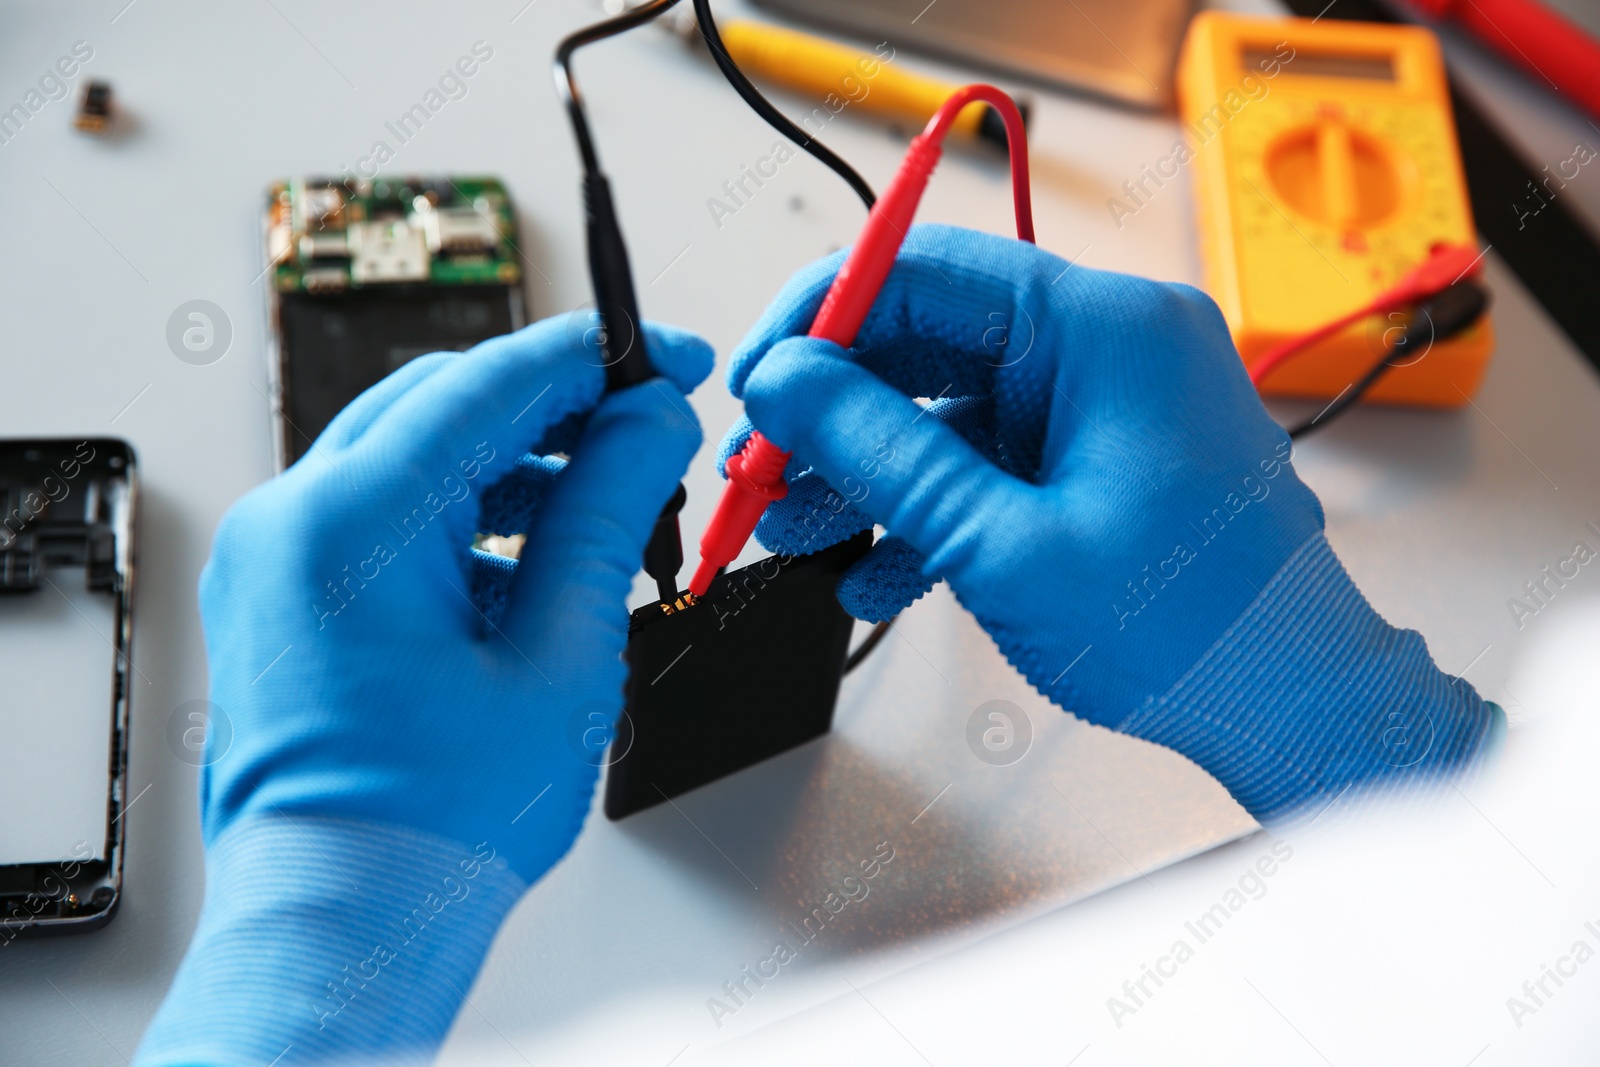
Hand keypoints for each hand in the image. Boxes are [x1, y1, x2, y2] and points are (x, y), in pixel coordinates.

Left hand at [138, 317, 712, 1066]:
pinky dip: (461, 516)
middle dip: (556, 409)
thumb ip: (605, 514)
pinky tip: (533, 561)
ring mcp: (276, 557)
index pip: (490, 382)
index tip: (666, 358)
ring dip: (512, 465)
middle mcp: (292, 522)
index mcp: (351, 523)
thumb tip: (648, 424)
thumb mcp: (559, 654)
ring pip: (412, 454)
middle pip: (444, 404)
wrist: (347, 919)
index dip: (595, 360)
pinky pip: (381, 512)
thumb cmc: (434, 823)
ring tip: (604, 508)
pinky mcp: (284, 592)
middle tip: (648, 427)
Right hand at [719, 224, 1494, 818]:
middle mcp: (1106, 345)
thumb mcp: (1002, 542)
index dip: (818, 318)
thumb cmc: (1187, 630)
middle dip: (832, 411)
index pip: (923, 268)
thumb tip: (785, 384)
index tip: (753, 383)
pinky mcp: (1096, 458)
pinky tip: (877, 573)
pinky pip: (987, 458)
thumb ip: (882, 453)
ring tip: (793, 533)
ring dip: (865, 470)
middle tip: (757, 470)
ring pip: (945, 407)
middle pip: (927, 339)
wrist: (1288, 707)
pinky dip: (927, 507)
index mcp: (1103, 327)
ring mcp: (1102, 404)